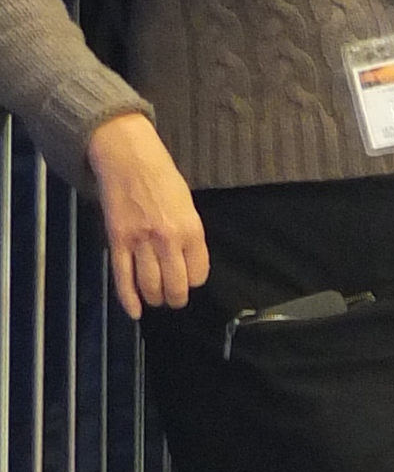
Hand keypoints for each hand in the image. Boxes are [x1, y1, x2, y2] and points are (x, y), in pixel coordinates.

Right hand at [86, 113, 208, 320]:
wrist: (129, 160)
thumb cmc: (163, 178)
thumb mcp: (187, 205)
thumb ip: (188, 234)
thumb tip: (187, 263)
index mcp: (191, 229)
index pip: (198, 272)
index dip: (194, 281)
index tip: (189, 281)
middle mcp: (168, 239)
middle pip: (175, 285)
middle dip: (175, 298)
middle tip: (173, 299)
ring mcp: (141, 242)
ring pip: (150, 285)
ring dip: (154, 299)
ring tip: (156, 300)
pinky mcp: (118, 242)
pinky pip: (123, 277)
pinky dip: (128, 299)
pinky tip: (135, 312)